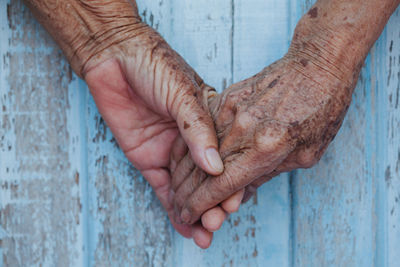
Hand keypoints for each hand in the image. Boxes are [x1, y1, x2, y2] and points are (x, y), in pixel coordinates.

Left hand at [84, 28, 223, 247]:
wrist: (113, 57)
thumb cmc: (153, 64)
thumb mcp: (182, 93)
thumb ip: (198, 129)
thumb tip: (215, 166)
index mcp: (209, 122)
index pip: (225, 158)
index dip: (230, 182)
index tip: (235, 203)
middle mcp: (192, 140)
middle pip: (207, 179)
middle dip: (214, 203)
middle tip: (218, 223)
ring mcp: (170, 151)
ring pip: (187, 189)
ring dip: (196, 212)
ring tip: (205, 235)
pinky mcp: (148, 158)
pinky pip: (163, 188)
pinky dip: (173, 208)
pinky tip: (184, 226)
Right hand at [171, 47, 359, 225]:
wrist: (319, 65)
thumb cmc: (321, 111)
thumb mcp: (305, 155)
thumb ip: (268, 174)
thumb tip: (240, 192)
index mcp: (265, 147)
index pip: (220, 185)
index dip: (200, 206)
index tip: (188, 217)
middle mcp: (242, 129)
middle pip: (202, 170)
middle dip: (185, 196)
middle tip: (179, 210)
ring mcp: (231, 110)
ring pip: (196, 149)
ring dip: (182, 174)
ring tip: (176, 191)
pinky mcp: (227, 96)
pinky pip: (201, 128)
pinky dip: (189, 147)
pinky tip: (181, 161)